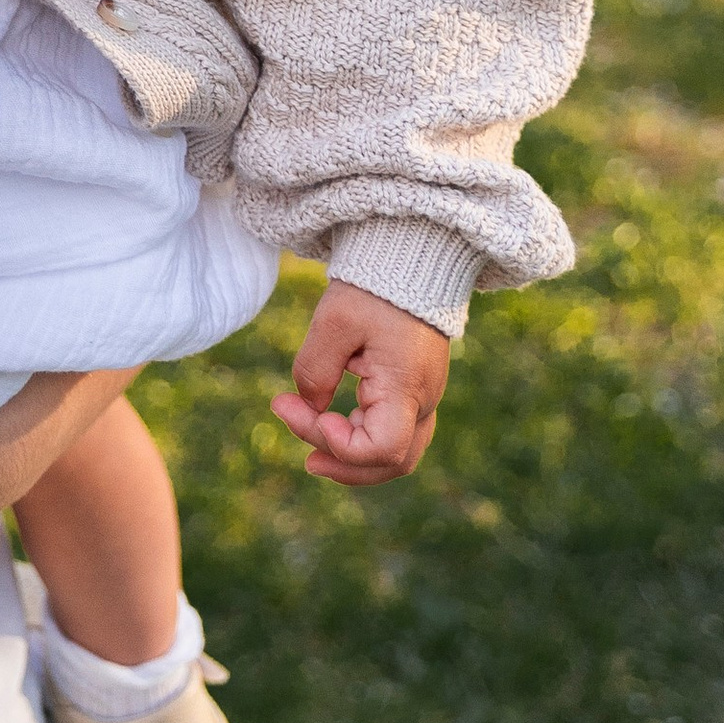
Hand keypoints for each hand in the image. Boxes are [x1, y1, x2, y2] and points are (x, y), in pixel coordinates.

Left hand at [269, 281, 451, 486]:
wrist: (409, 260)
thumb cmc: (372, 288)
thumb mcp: (333, 321)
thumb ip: (315, 371)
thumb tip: (308, 409)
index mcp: (407, 386)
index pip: (383, 448)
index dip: (341, 445)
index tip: (310, 412)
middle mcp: (423, 401)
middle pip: (393, 461)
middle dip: (343, 463)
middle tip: (300, 449)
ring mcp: (423, 398)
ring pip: (397, 453)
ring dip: (354, 458)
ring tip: (311, 448)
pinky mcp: (414, 390)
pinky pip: (395, 433)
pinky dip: (363, 440)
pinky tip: (331, 425)